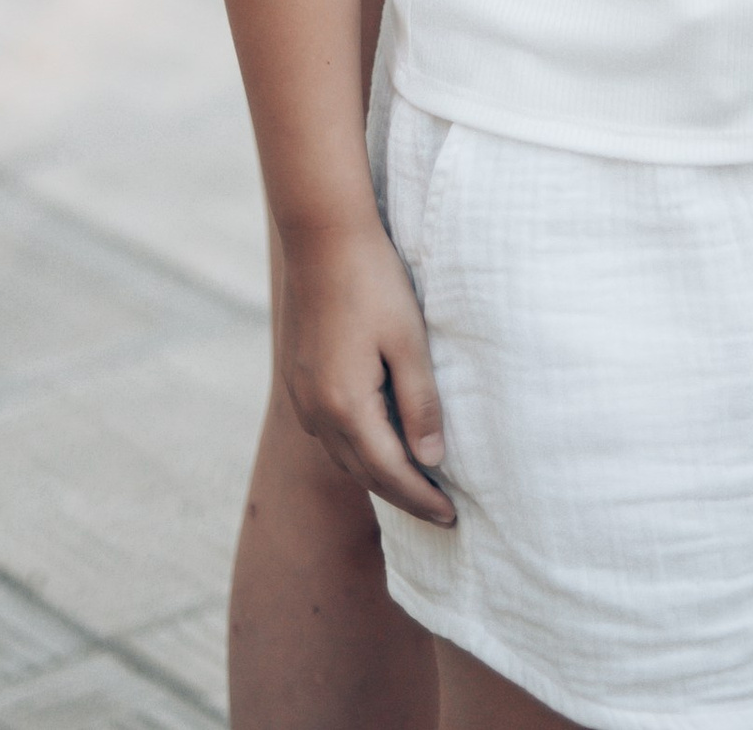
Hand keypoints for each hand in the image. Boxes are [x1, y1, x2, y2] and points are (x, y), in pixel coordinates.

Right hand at [277, 220, 453, 525]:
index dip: (422, 498)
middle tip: (441, 512)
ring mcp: (303, 397)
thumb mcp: (408, 341)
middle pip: (365, 473)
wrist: (322, 236)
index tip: (452, 516)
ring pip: (346, 456)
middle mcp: (317, 412)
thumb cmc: (373, 282)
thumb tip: (431, 460)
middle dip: (403, 496)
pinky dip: (360, 449)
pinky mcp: (299, 380)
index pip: (390, 473)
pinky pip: (332, 433)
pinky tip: (382, 444)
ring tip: (417, 485)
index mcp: (346, 406)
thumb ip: (421, 404)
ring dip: (380, 475)